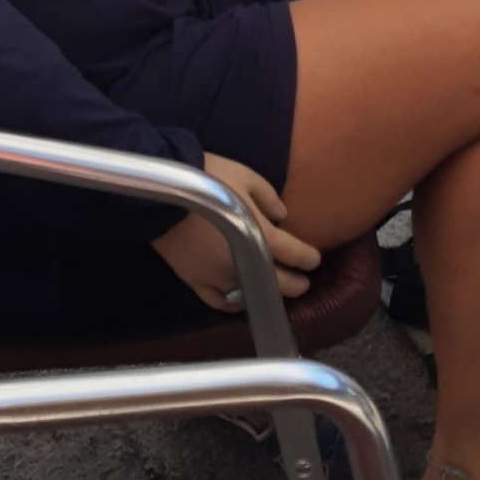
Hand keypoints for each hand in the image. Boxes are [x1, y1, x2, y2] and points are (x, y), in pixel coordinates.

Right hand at [150, 153, 320, 313]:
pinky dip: (234, 303)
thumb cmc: (209, 178)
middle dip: (296, 284)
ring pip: (252, 296)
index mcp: (262, 236)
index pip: (294, 254)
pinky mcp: (196, 283)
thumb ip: (269, 197)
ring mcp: (219, 278)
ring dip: (267, 294)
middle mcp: (244, 264)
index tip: (315, 260)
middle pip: (278, 283)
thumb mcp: (246, 176)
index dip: (309, 258)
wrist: (164, 191)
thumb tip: (282, 216)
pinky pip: (220, 302)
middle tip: (304, 282)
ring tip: (273, 289)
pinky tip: (239, 299)